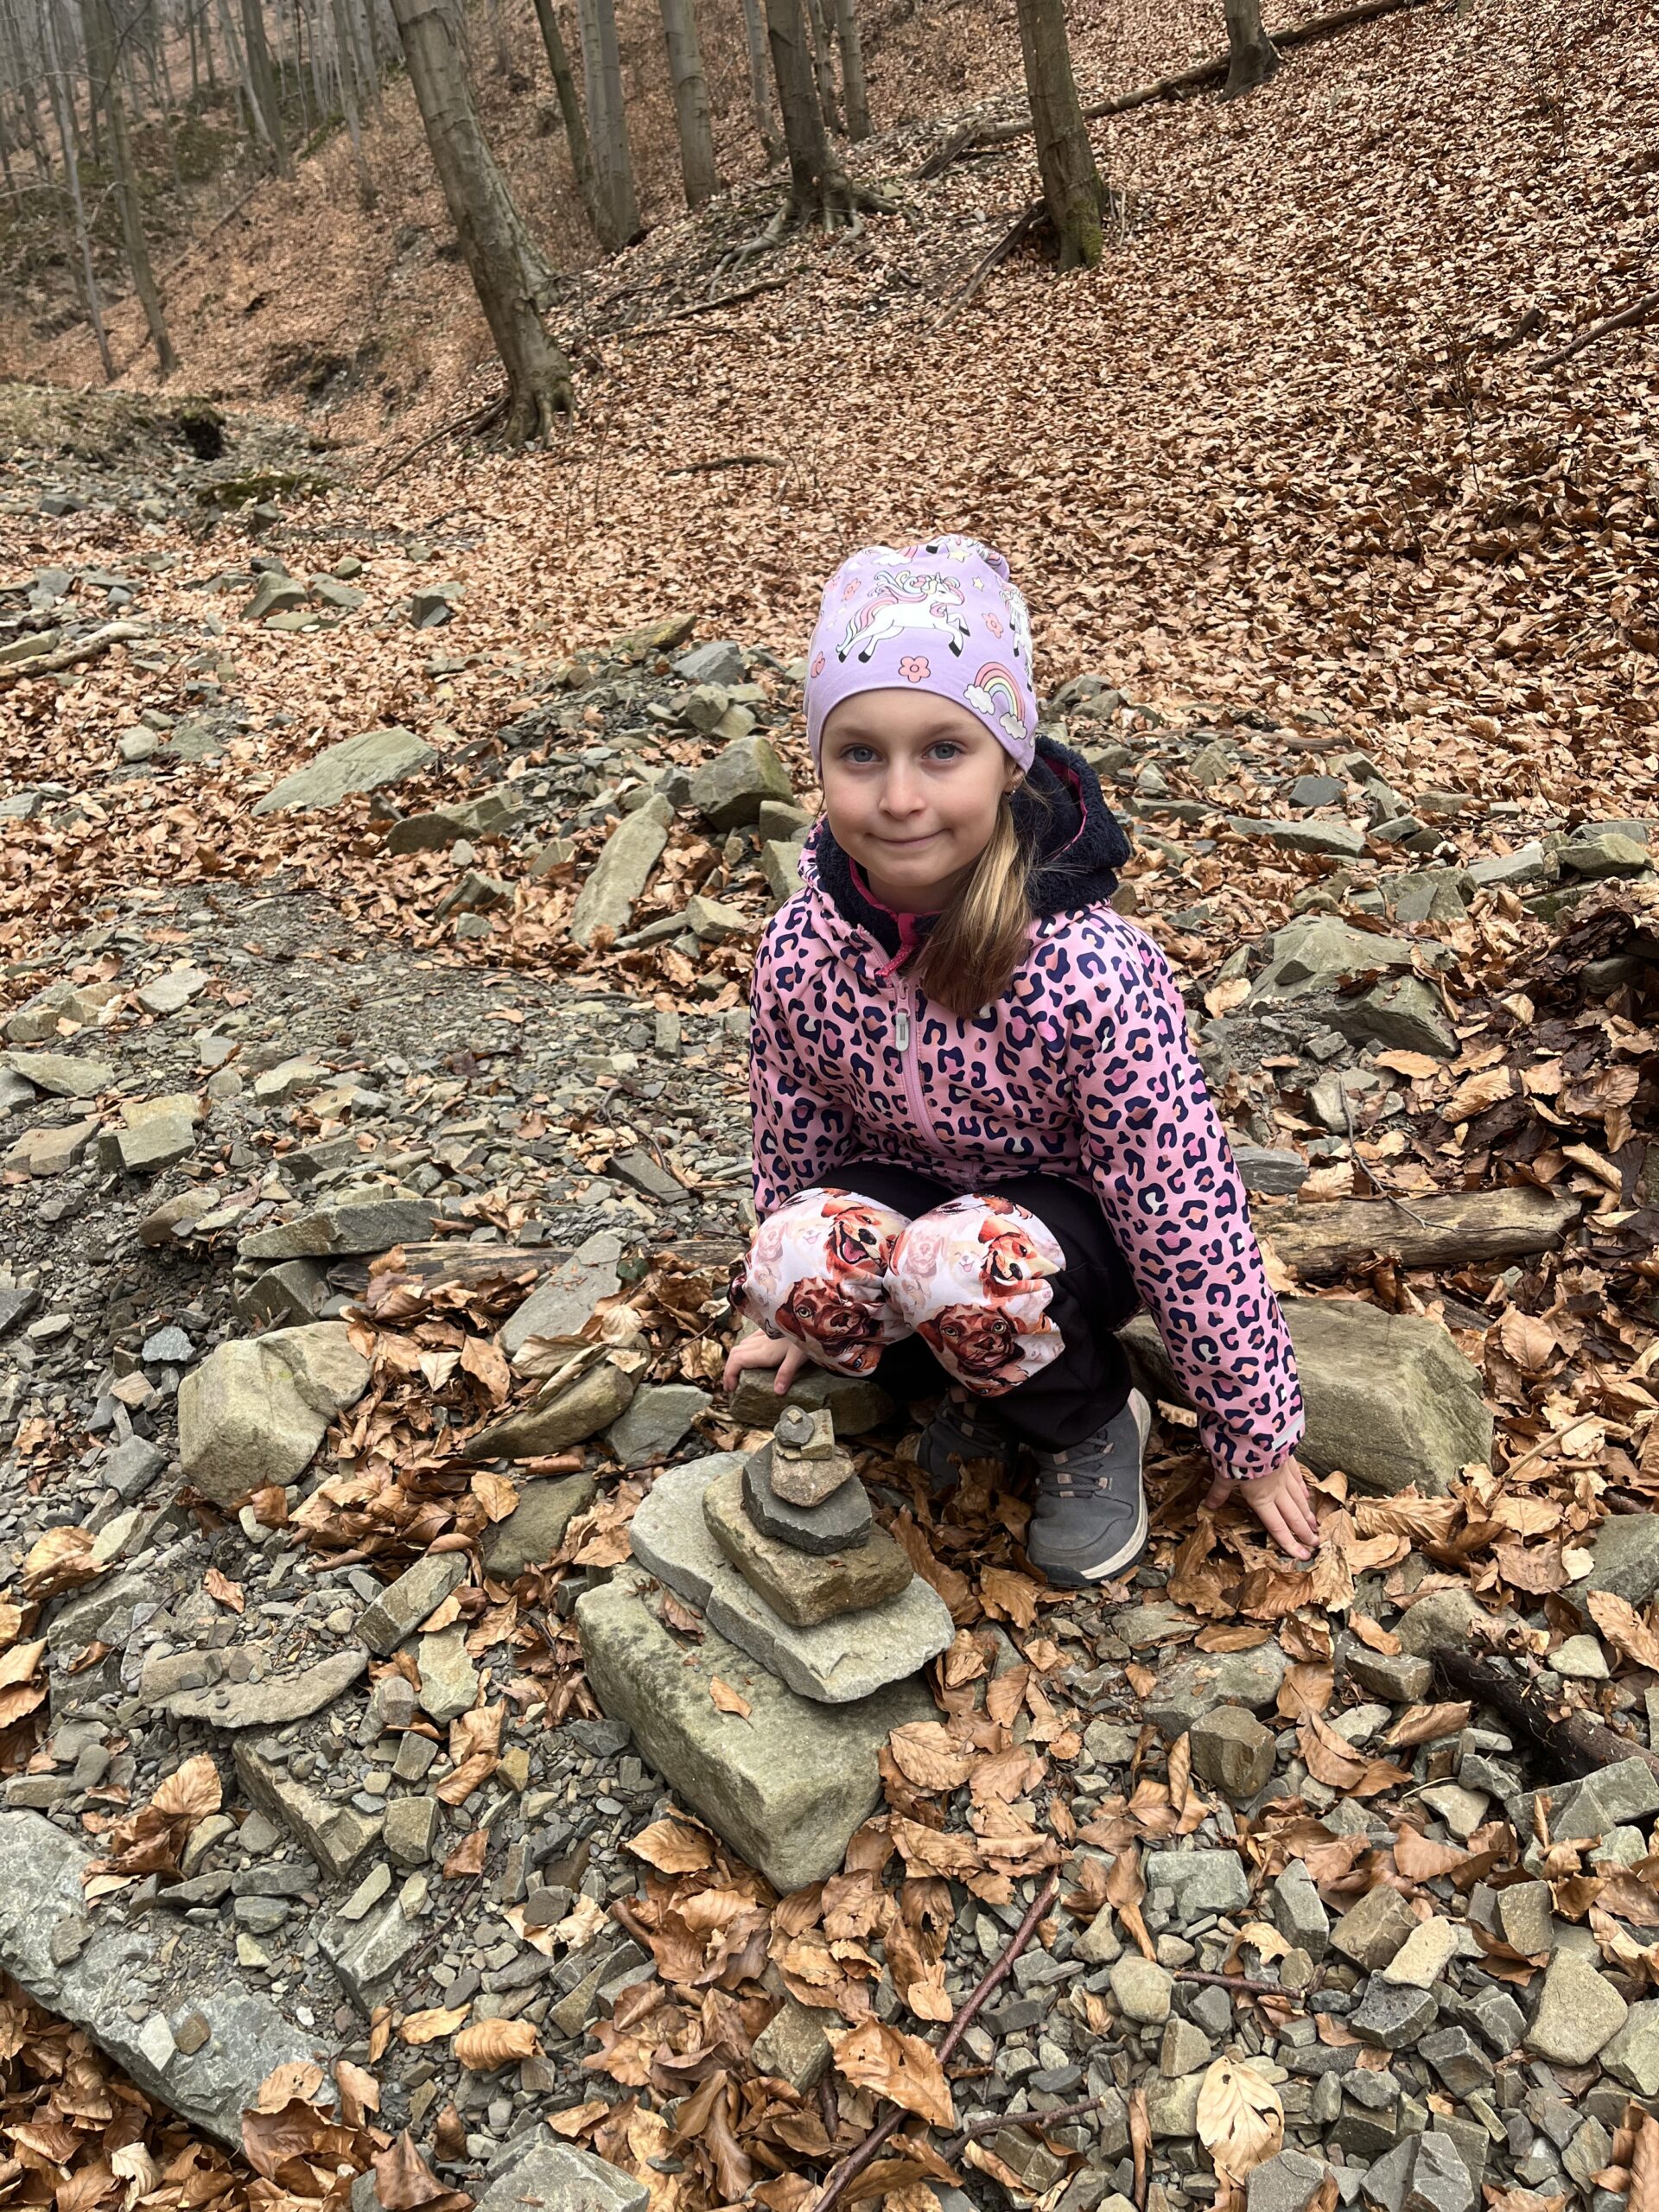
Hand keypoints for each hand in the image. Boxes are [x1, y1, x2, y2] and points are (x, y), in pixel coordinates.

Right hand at [722, 1327, 809, 1397]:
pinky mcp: (770, 1330)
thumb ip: (786, 1373)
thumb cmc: (807, 1335)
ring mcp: (764, 1335)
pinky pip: (751, 1339)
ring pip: (741, 1346)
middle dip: (729, 1370)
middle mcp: (760, 1342)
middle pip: (735, 1354)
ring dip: (736, 1360)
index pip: (737, 1360)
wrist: (810, 1315)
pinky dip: (745, 1349)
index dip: (729, 1374)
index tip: (731, 1388)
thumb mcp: (798, 1357)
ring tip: (739, 1373)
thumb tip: (777, 1392)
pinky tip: (752, 1354)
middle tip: (732, 1385)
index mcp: (764, 1351)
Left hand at [1205, 1456, 1319, 1561]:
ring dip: (1307, 1514)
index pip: (1277, 1527)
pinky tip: (1307, 1495)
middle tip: (1315, 1544)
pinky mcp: (1288, 1460)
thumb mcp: (1223, 1475)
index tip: (1302, 1555)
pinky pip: (1298, 1478)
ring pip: (1299, 1499)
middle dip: (1304, 1532)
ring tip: (1315, 1525)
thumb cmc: (1240, 1456)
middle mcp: (1277, 1491)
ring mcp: (1284, 1475)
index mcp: (1261, 1499)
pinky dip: (1303, 1489)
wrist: (1257, 1431)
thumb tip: (1208, 1506)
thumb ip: (1219, 1492)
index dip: (1290, 1543)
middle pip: (1293, 1516)